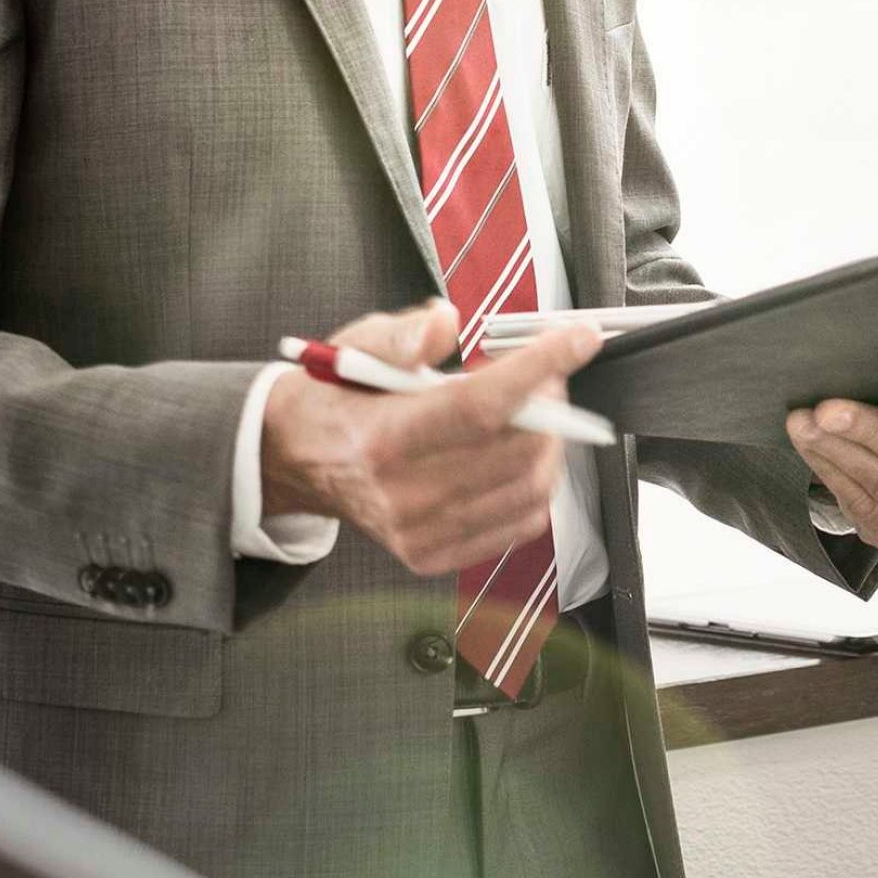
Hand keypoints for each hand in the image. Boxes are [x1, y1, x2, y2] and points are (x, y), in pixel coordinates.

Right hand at [256, 301, 596, 577]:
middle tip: (544, 373)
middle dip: (549, 400)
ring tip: (530, 410)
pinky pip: (519, 523)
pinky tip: (519, 452)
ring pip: (528, 487)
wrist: (297, 459)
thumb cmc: (336, 397)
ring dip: (550, 441)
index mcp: (381, 437)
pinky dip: (536, 482)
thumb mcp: (357, 345)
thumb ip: (405, 333)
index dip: (538, 368)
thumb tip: (446, 322)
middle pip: (515, 449)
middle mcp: (401, 494)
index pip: (479, 406)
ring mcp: (420, 532)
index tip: (579, 338)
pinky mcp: (433, 555)